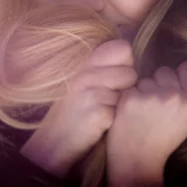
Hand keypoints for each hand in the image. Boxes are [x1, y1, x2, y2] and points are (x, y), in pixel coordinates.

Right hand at [20, 39, 136, 177]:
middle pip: (130, 72)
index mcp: (85, 62)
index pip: (122, 48)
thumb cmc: (75, 108)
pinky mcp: (98, 113)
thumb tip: (129, 59)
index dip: (125, 64)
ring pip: (129, 93)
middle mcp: (87, 74)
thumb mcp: (83, 80)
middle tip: (112, 97)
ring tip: (106, 109)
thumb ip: (102, 66)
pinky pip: (122, 111)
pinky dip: (116, 119)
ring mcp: (91, 93)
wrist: (56, 138)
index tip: (115, 77)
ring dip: (122, 103)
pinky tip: (102, 122)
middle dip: (127, 86)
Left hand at [106, 61, 186, 186]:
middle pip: (164, 70)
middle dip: (158, 83)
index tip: (173, 86)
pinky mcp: (130, 97)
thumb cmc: (162, 139)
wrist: (138, 160)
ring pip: (145, 78)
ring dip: (142, 90)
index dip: (179, 75)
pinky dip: (128, 97)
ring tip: (142, 112)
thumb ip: (185, 94)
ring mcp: (150, 95)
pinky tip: (130, 112)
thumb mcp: (186, 119)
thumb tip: (178, 70)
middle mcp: (173, 95)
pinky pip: (130, 86)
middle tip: (154, 105)